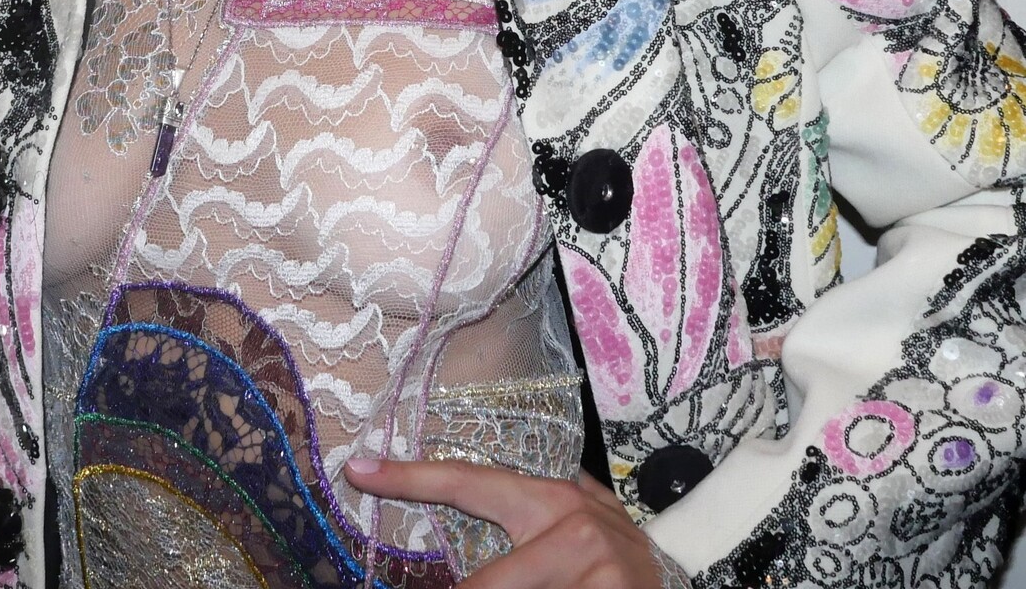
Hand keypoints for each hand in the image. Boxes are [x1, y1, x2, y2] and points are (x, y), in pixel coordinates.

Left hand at [342, 457, 669, 588]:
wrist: (686, 582)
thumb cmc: (609, 557)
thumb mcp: (569, 525)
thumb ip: (524, 513)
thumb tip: (445, 498)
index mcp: (552, 500)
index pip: (470, 482)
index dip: (412, 477)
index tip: (360, 468)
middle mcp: (574, 529)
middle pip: (487, 584)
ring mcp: (599, 569)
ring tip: (539, 586)